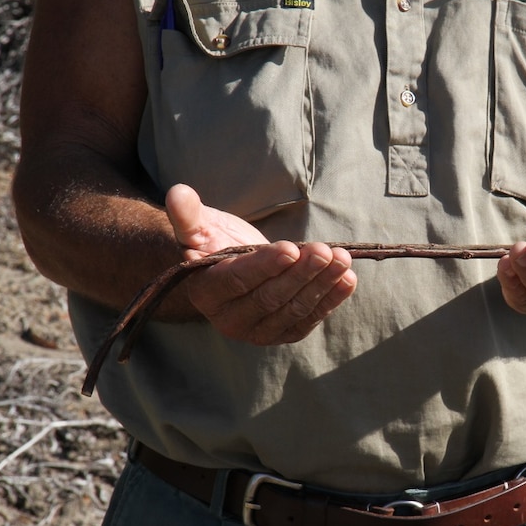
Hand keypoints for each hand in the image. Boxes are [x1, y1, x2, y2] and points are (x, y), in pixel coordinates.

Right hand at [165, 184, 356, 344]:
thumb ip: (188, 215)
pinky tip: (348, 279)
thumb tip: (178, 192)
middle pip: (271, 297)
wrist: (230, 267)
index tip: (291, 248)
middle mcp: (231, 320)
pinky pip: (309, 318)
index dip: (265, 266)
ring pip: (294, 309)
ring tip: (343, 260)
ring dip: (322, 284)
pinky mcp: (284, 333)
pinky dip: (331, 299)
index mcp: (207, 293)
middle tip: (326, 251)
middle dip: (301, 273)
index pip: (238, 281)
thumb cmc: (214, 242)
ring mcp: (260, 331)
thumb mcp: (200, 226)